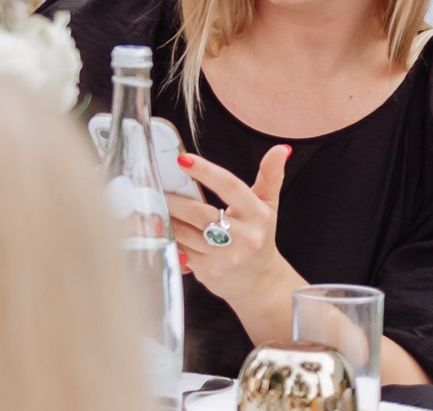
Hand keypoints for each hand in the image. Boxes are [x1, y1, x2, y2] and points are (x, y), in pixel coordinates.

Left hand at [170, 146, 299, 323]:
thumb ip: (270, 176)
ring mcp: (226, 258)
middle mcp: (245, 238)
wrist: (259, 282)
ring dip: (164, 217)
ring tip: (151, 204)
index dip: (205, 171)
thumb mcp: (267, 206)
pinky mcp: (209, 272)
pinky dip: (166, 237)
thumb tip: (281, 149)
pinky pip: (179, 249)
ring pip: (184, 232)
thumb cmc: (259, 237)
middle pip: (199, 213)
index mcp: (258, 216)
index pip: (230, 187)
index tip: (182, 159)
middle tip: (153, 185)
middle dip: (173, 199)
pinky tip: (158, 227)